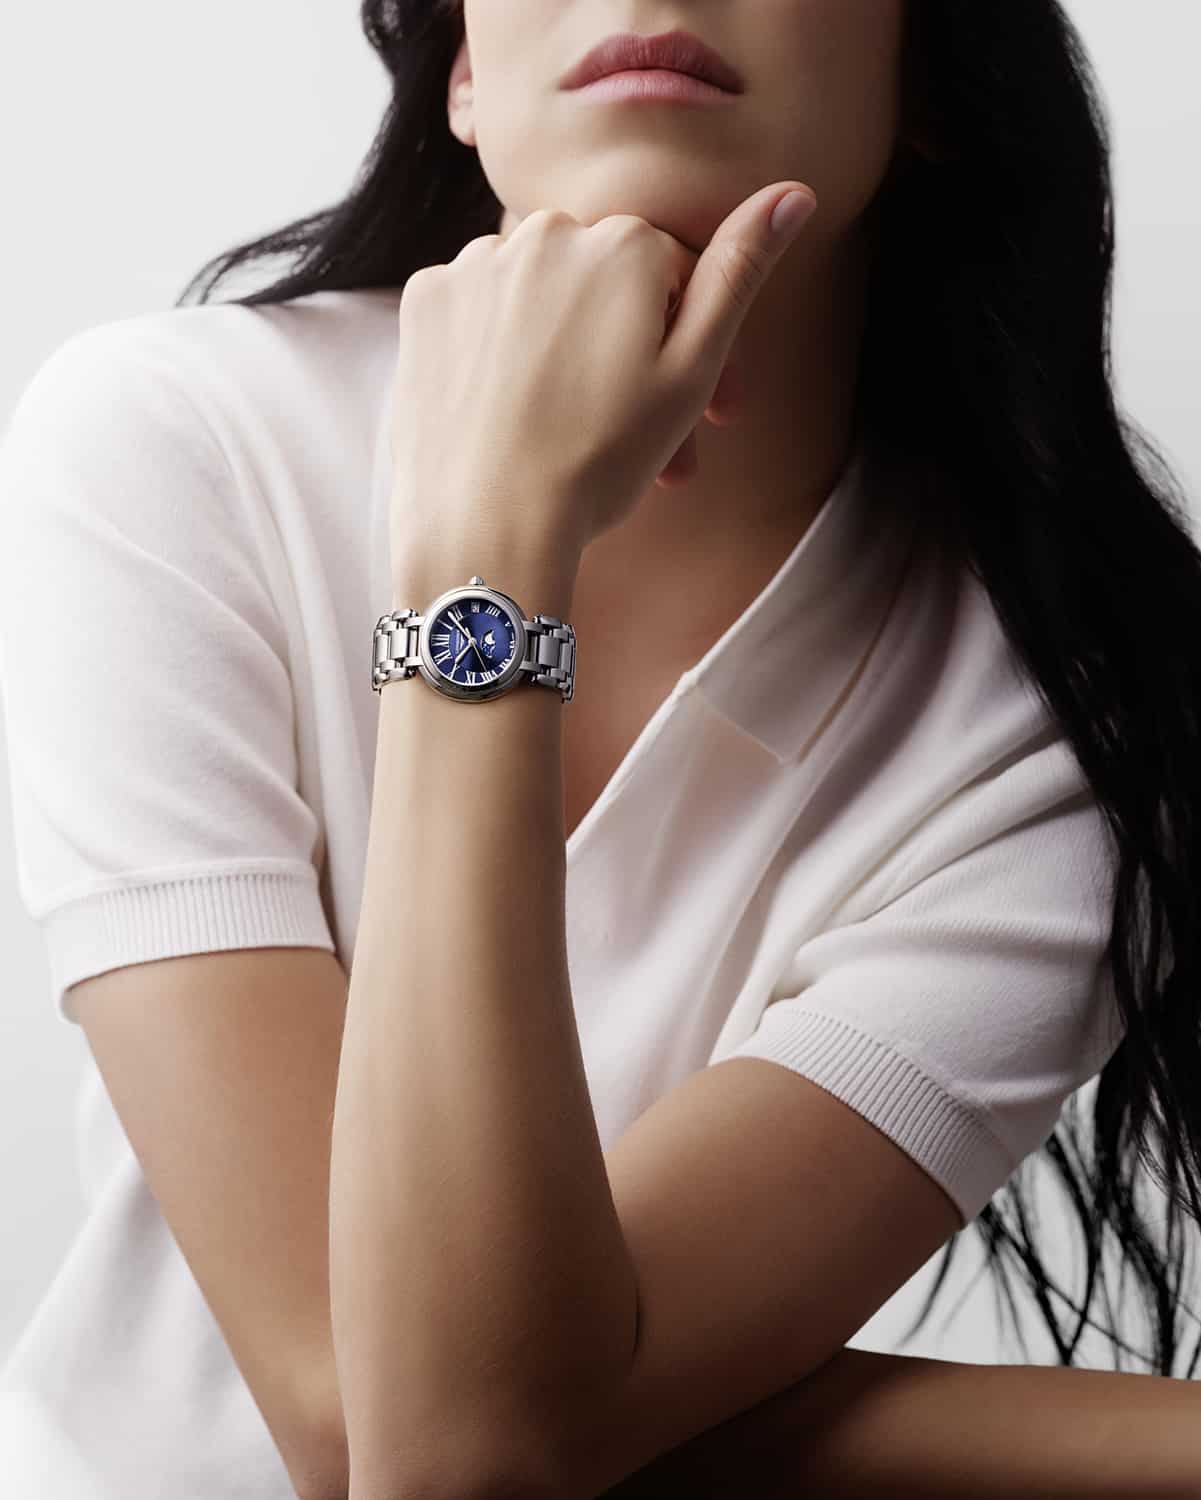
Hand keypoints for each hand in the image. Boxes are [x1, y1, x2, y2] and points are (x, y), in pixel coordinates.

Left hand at [390, 183, 817, 564]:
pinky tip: (511, 408)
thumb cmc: (600, 461)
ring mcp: (476, 263)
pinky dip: (499, 350)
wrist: (487, 527)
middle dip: (627, 352)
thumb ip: (739, 274)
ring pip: (538, 294)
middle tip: (642, 441)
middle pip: (601, 282)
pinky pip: (478, 308)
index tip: (706, 414)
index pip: (670, 273)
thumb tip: (793, 192)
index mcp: (624, 241)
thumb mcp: (692, 372)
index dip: (689, 345)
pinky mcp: (425, 300)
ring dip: (563, 350)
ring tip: (575, 433)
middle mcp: (545, 230)